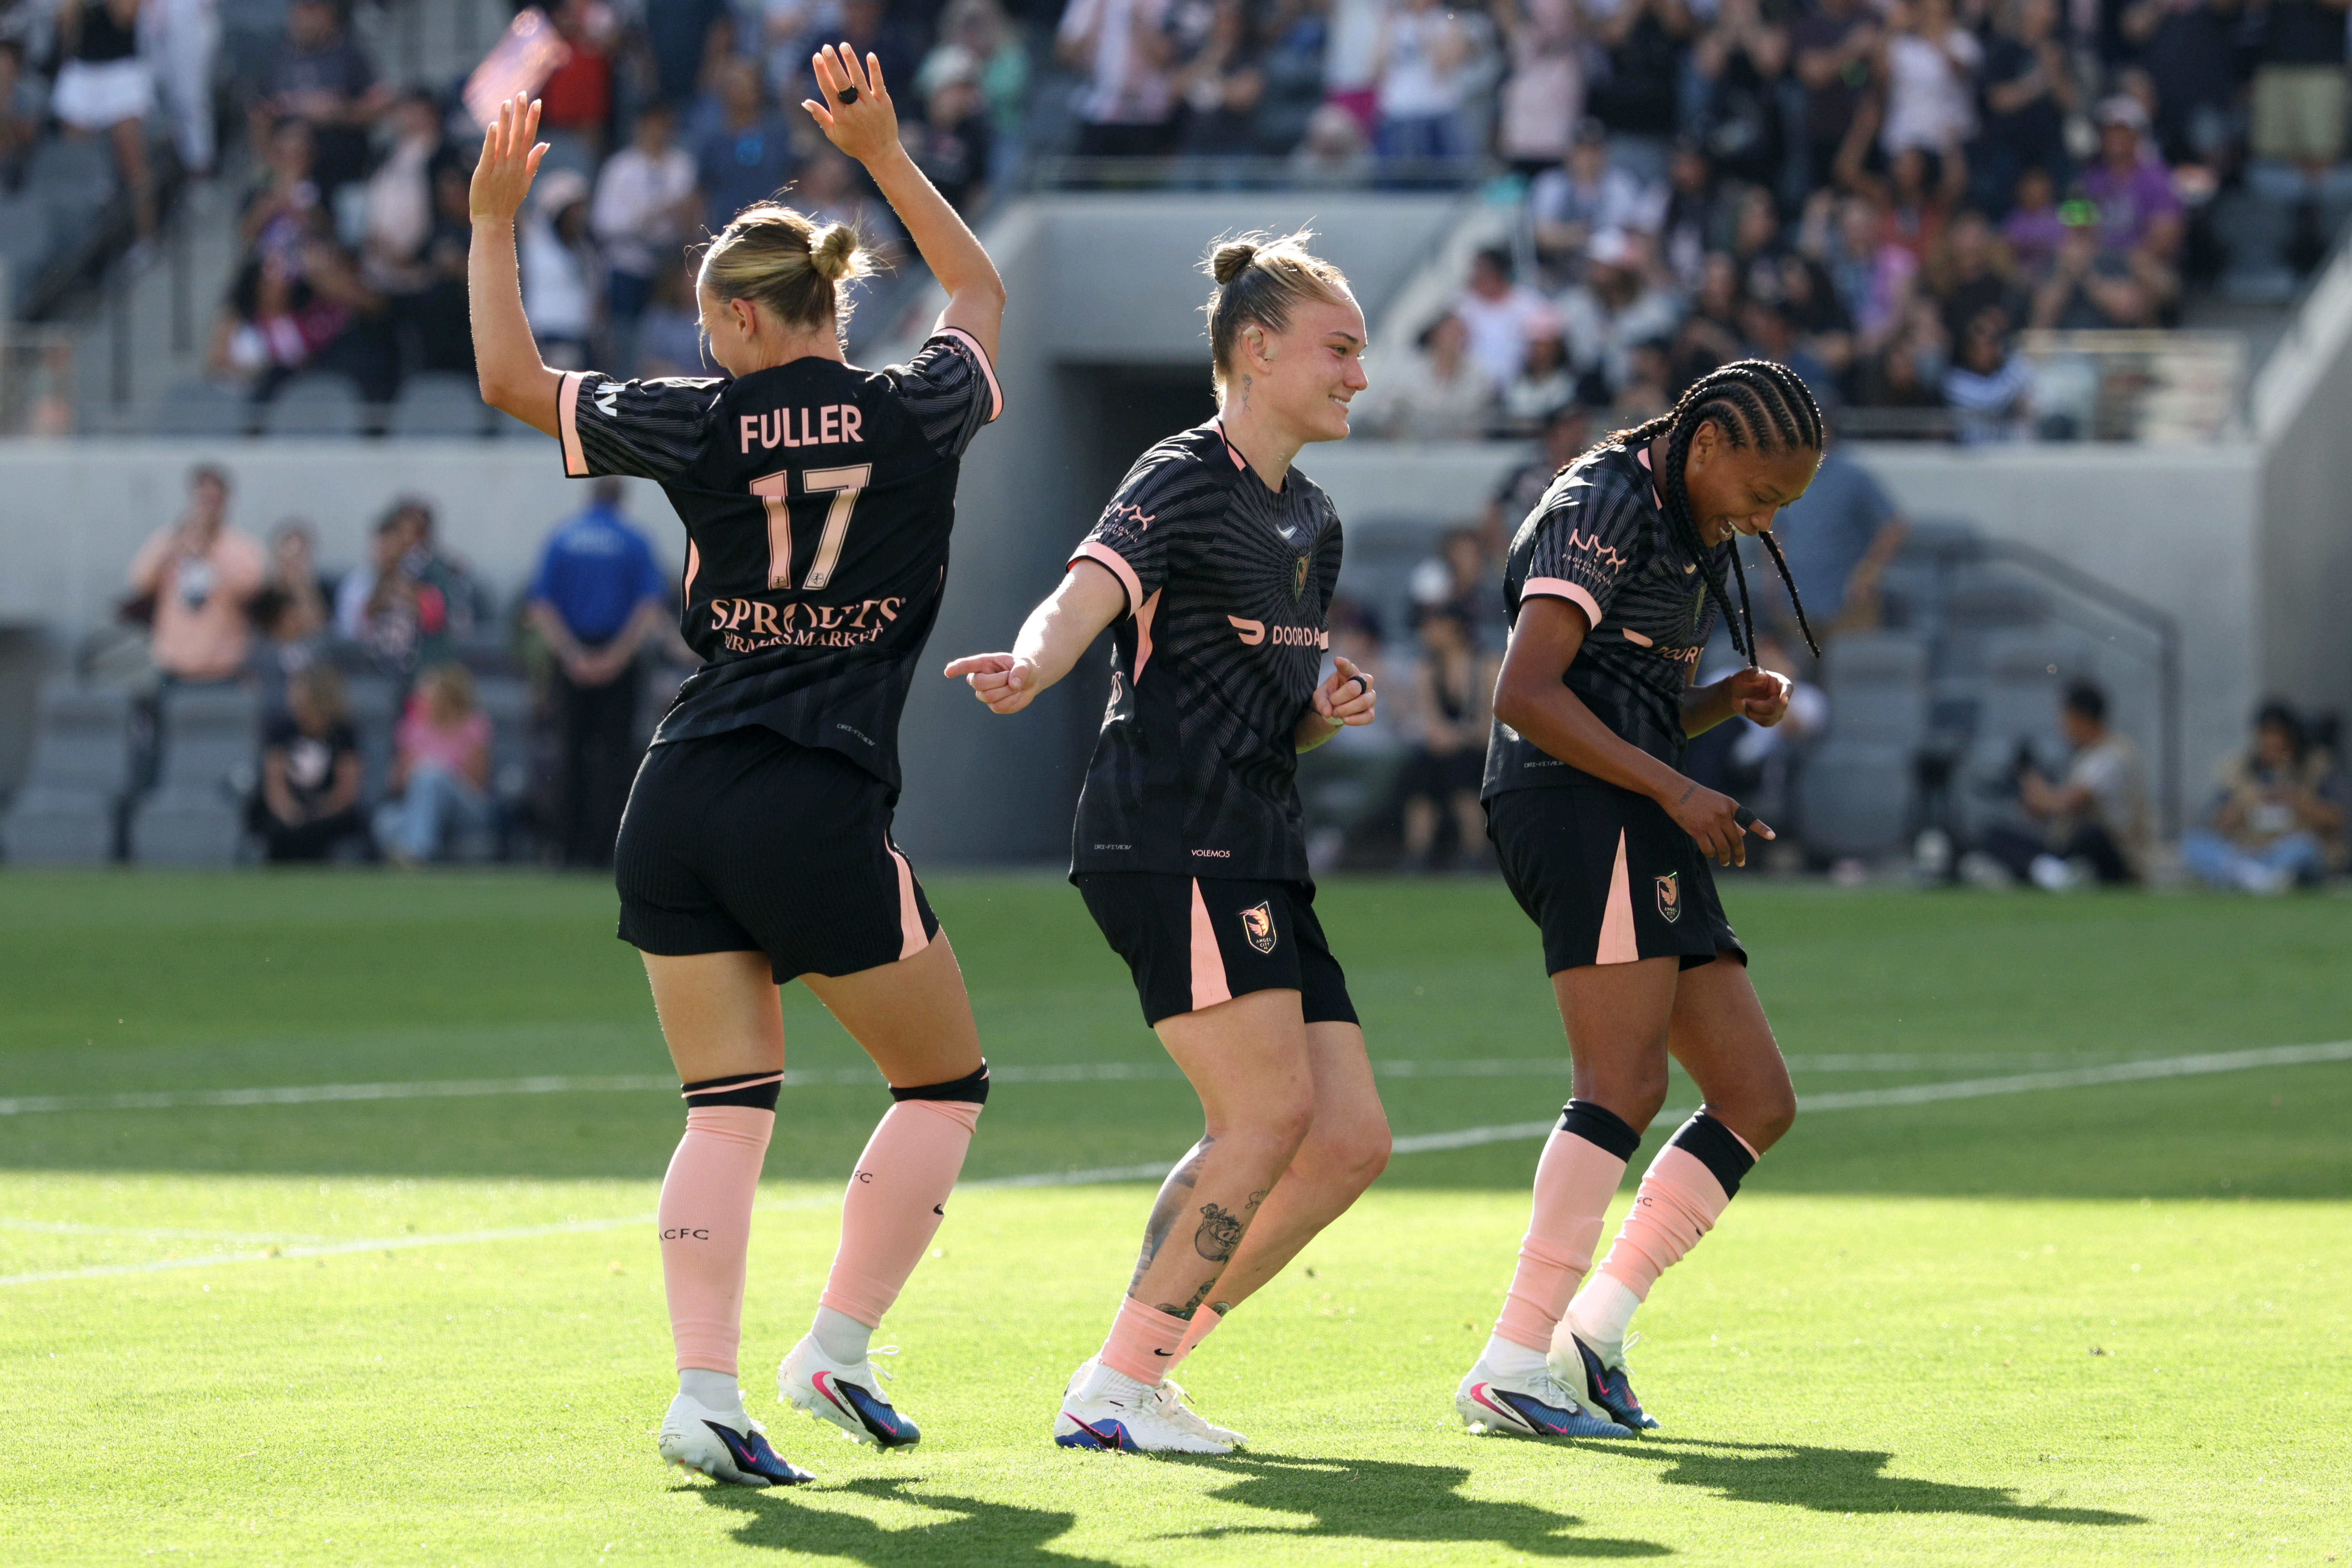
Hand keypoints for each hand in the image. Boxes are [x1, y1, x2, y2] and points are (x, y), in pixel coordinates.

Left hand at [469, 94, 546, 224]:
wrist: (494, 220)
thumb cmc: (507, 200)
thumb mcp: (525, 180)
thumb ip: (534, 161)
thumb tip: (545, 144)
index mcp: (522, 165)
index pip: (530, 137)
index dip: (533, 119)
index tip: (537, 102)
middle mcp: (513, 164)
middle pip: (519, 135)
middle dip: (521, 115)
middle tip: (522, 95)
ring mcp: (499, 168)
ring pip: (504, 141)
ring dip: (506, 121)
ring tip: (506, 102)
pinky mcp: (484, 172)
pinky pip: (489, 153)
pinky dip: (492, 139)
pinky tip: (493, 125)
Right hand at [803, 43, 901, 164]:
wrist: (881, 154)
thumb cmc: (855, 144)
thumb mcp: (834, 134)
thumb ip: (820, 116)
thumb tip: (805, 102)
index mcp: (840, 115)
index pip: (828, 89)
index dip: (821, 72)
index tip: (816, 57)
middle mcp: (854, 108)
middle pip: (841, 82)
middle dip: (833, 64)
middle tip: (826, 47)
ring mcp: (870, 105)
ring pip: (859, 79)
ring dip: (851, 62)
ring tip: (844, 46)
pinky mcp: (884, 103)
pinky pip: (878, 83)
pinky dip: (874, 70)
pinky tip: (870, 55)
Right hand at [944, 652, 1042, 714]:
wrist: (1030, 681)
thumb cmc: (1023, 668)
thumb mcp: (1025, 664)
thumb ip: (1020, 670)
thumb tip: (1013, 684)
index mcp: (984, 663)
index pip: (966, 665)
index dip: (956, 668)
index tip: (948, 672)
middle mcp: (979, 678)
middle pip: (978, 683)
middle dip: (998, 681)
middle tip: (1010, 677)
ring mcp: (985, 694)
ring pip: (989, 696)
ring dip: (1007, 691)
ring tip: (1014, 685)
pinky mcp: (993, 705)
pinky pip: (998, 707)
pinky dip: (1011, 701)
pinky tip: (1014, 695)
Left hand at [1311, 655, 1376, 726]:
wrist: (1337, 708)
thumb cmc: (1330, 695)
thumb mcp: (1320, 696)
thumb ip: (1321, 702)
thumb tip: (1328, 713)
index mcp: (1350, 672)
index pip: (1348, 666)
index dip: (1343, 664)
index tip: (1337, 661)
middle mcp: (1364, 680)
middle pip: (1355, 688)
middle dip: (1339, 698)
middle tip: (1331, 703)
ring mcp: (1370, 695)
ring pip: (1363, 702)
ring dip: (1346, 709)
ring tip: (1335, 713)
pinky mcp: (1371, 710)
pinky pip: (1368, 716)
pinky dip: (1355, 720)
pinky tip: (1345, 720)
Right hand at [1664, 778, 1773, 866]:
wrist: (1675, 790)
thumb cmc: (1697, 796)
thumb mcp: (1718, 802)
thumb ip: (1731, 818)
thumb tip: (1743, 833)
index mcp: (1729, 805)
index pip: (1748, 818)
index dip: (1761, 828)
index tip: (1772, 836)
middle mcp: (1722, 814)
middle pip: (1735, 840)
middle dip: (1739, 854)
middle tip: (1740, 862)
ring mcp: (1710, 823)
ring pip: (1722, 847)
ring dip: (1725, 858)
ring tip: (1725, 862)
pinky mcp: (1697, 830)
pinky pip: (1708, 848)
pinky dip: (1710, 854)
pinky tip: (1710, 854)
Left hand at [1726, 667, 1790, 726]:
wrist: (1736, 693)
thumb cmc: (1743, 680)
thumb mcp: (1744, 674)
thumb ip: (1752, 672)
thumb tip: (1761, 674)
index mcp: (1778, 682)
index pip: (1788, 687)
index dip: (1787, 693)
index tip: (1783, 699)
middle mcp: (1781, 695)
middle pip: (1779, 706)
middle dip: (1759, 706)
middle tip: (1744, 701)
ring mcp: (1778, 708)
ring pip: (1772, 717)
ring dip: (1754, 712)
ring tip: (1744, 704)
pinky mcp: (1772, 718)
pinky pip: (1766, 723)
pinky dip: (1754, 718)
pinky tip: (1748, 711)